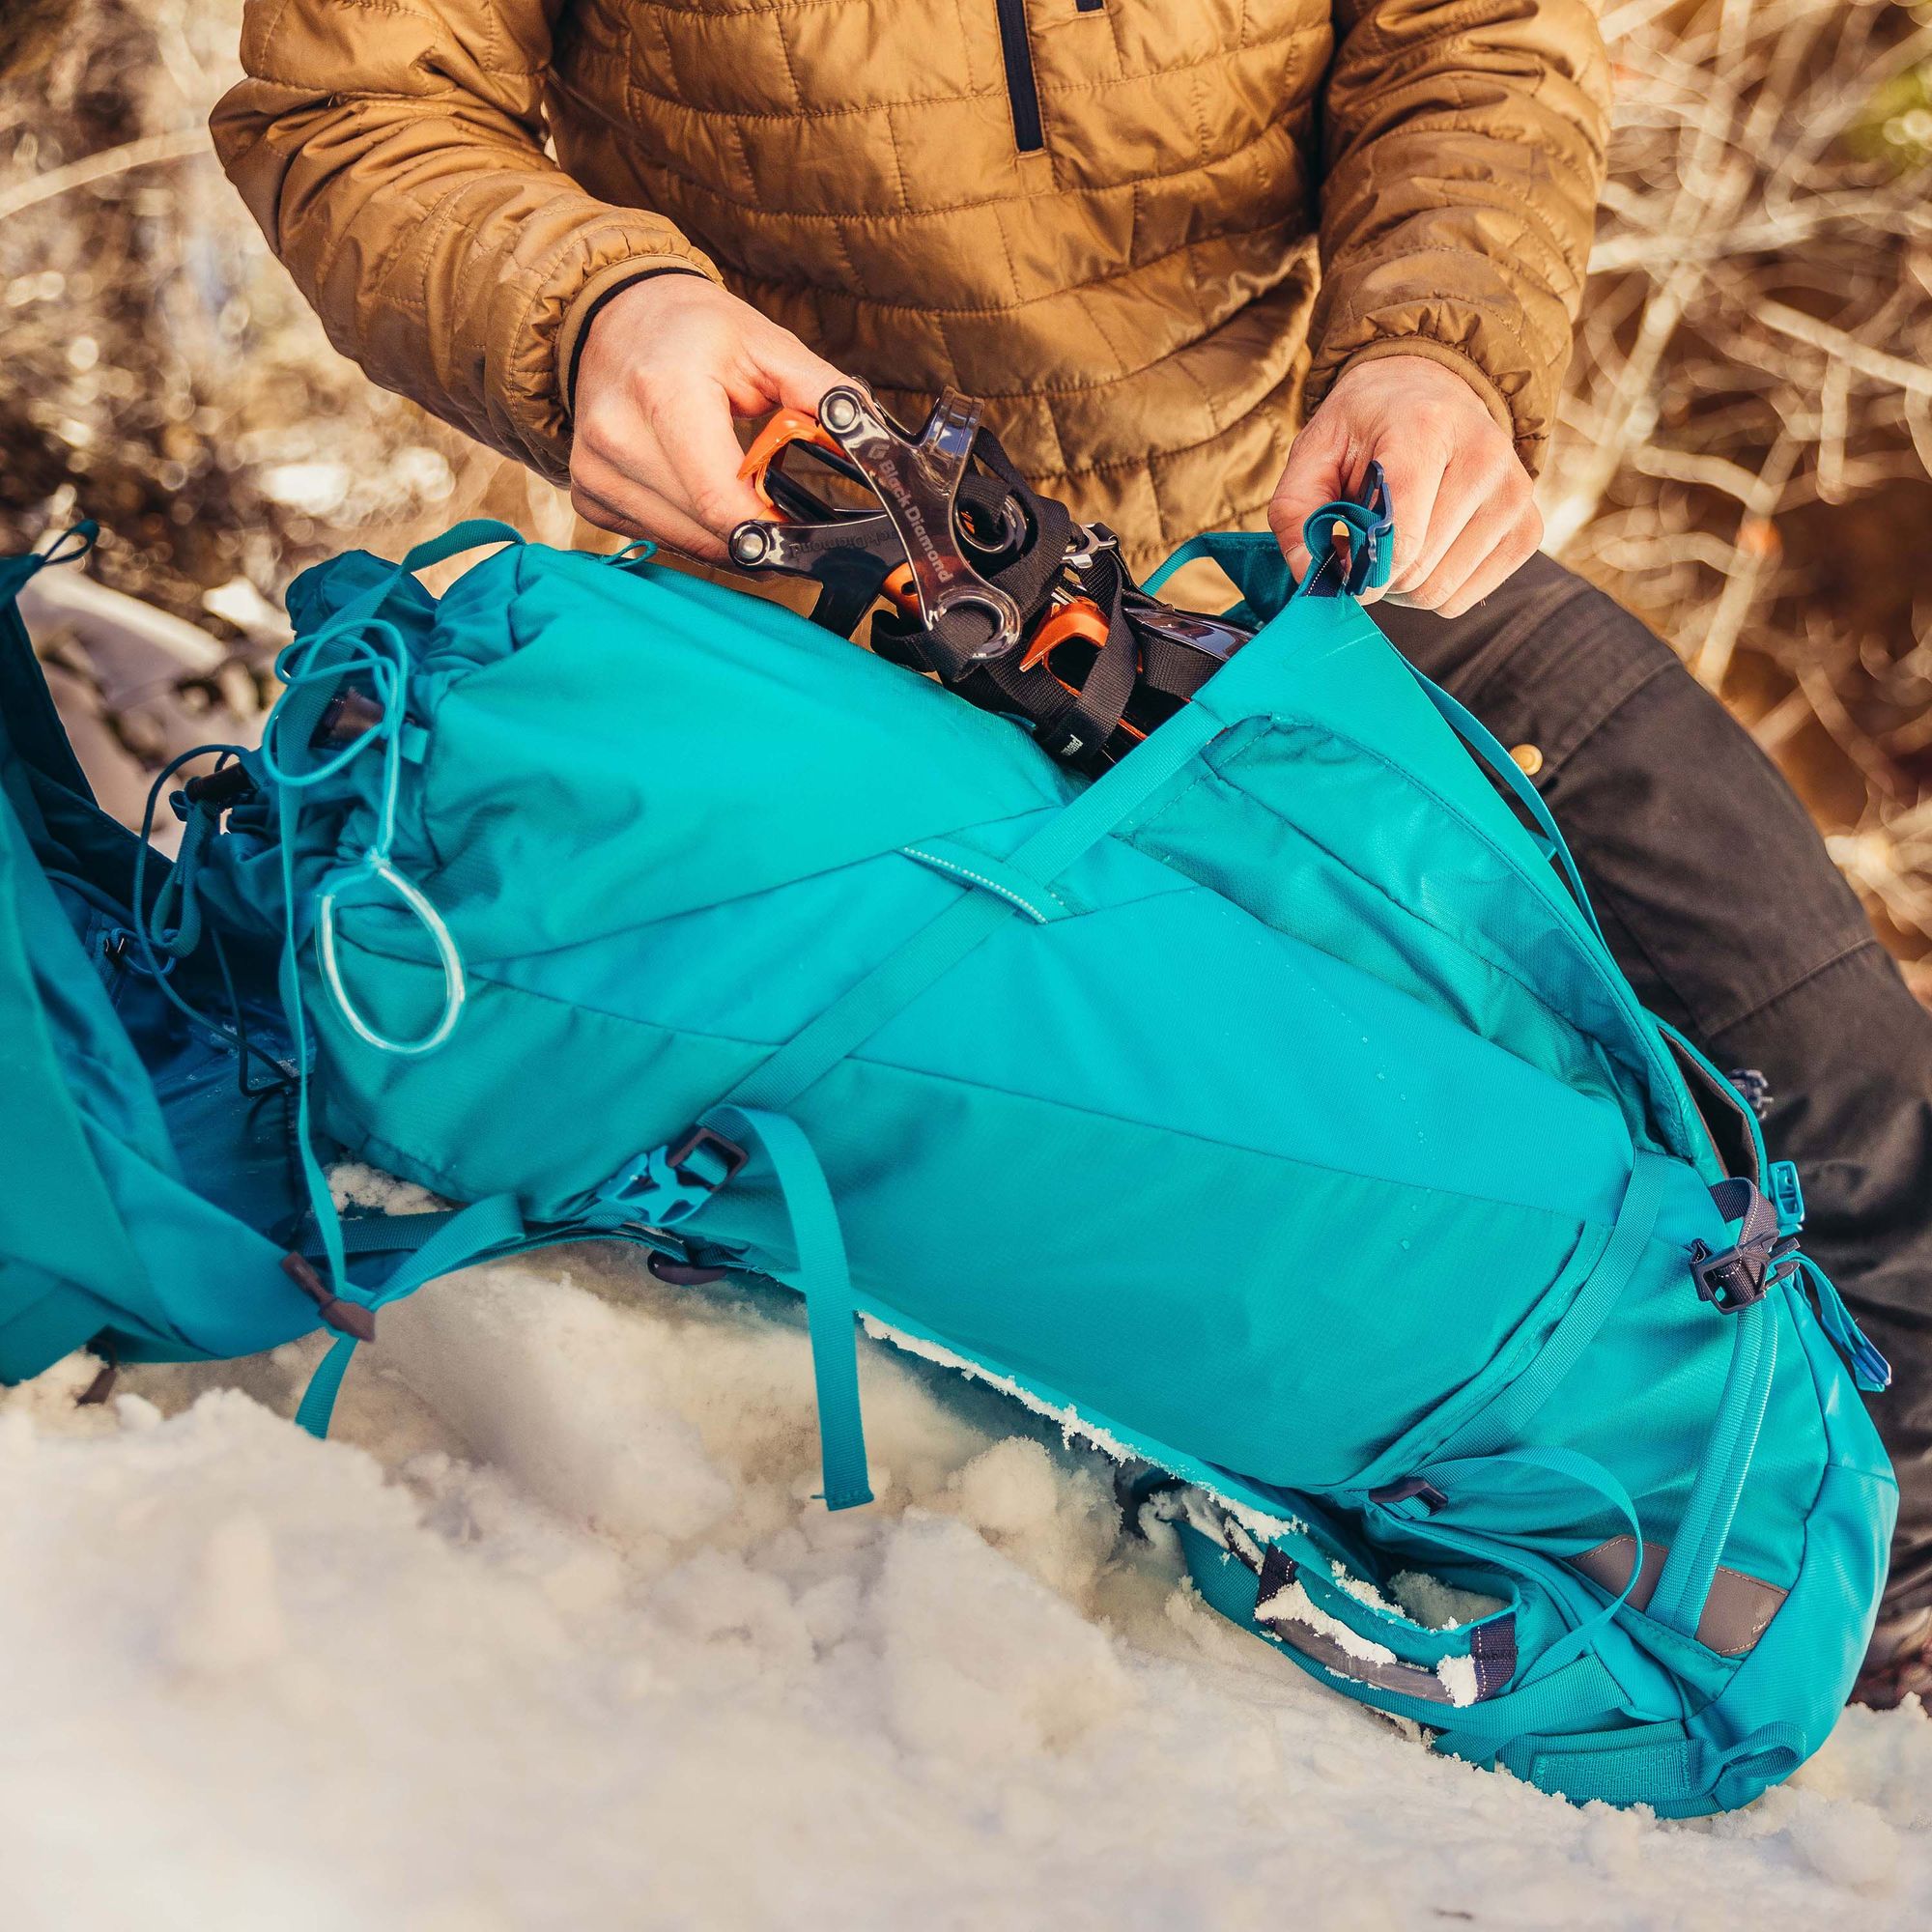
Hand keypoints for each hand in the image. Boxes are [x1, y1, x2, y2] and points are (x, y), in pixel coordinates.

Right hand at [570, 275, 848, 560]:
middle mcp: (616, 436)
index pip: (721, 500)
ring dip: (725, 536)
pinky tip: (700, 496)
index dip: (770, 530)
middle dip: (756, 534)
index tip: (804, 534)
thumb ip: (823, 394)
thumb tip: (873, 442)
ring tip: (745, 500)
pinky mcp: (587, 493)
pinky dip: (690, 529)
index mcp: (663, 393)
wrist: (614, 315)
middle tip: (786, 519)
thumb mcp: (765, 344)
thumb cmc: (691, 328)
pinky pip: (655, 537)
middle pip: (706, 530)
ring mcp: (595, 470)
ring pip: (683, 543)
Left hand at [1269, 355, 1541, 616]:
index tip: (1342, 567)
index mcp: (1427, 428)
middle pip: (1418, 571)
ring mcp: (1514, 493)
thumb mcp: (1316, 450)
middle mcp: (1484, 456)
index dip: (1361, 571)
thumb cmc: (1368, 426)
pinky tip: (1429, 550)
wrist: (1430, 391)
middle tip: (1367, 542)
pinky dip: (1435, 589)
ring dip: (1404, 586)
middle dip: (1379, 574)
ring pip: (1441, 592)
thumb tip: (1310, 572)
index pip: (1400, 537)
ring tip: (1398, 542)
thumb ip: (1296, 512)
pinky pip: (1464, 599)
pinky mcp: (1528, 527)